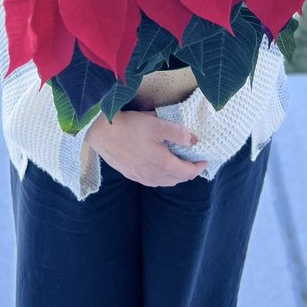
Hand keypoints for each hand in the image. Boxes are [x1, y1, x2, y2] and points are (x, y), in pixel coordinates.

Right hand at [85, 110, 207, 186]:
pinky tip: (160, 165)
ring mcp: (142, 178)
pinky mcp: (132, 175)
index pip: (189, 172)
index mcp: (164, 165)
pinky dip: (163, 176)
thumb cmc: (130, 127)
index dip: (199, 166)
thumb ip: (178, 133)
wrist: (102, 134)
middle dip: (189, 171)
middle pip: (179, 179)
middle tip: (193, 159)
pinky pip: (154, 181)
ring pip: (166, 182)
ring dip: (176, 175)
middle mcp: (154, 176)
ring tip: (179, 162)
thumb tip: (193, 140)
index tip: (204, 158)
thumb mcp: (157, 124)